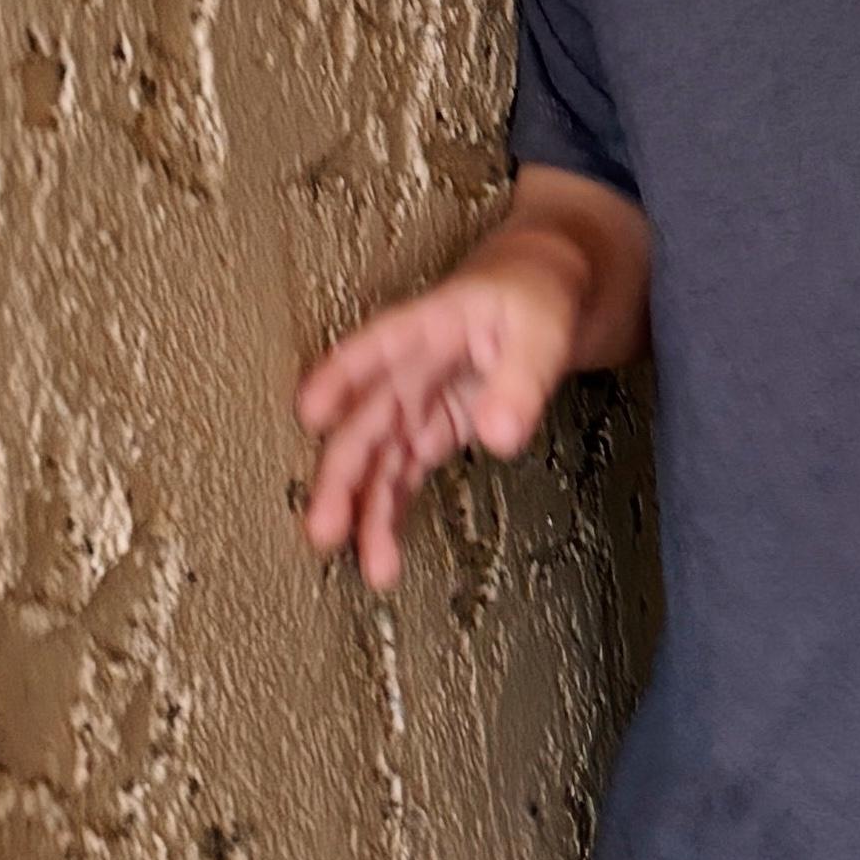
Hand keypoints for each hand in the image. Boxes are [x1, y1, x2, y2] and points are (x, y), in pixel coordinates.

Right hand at [295, 245, 580, 591]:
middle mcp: (412, 367)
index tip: (310, 412)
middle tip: (327, 526)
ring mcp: (420, 401)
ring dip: (368, 509)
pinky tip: (383, 550)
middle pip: (367, 420)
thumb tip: (499, 437)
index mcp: (430, 325)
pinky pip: (403, 472)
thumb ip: (522, 380)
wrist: (549, 293)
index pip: (377, 347)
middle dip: (343, 474)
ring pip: (380, 457)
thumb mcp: (541, 329)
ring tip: (372, 566)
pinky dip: (392, 509)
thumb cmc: (536, 296)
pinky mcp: (435, 428)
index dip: (342, 376)